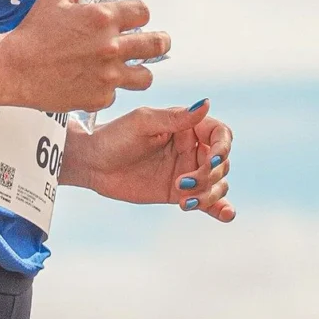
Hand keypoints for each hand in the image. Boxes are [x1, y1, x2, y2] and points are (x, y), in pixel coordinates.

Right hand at [0, 0, 171, 112]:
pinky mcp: (100, 98)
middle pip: (157, 44)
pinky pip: (115, 93)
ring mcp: (108, 75)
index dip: (140, 13)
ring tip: (131, 68)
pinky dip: (107, 87)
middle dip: (160, 41)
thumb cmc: (32, 31)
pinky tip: (93, 81)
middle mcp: (112, 47)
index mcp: (103, 18)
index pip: (143, 12)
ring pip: (145, 76)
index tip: (135, 18)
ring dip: (140, 69)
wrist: (15, 68)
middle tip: (157, 42)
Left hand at [65, 100, 234, 221]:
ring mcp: (186, 171)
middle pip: (221, 163)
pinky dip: (219, 208)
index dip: (223, 147)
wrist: (92, 164)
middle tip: (182, 183)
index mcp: (185, 126)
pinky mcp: (179, 192)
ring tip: (184, 200)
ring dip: (209, 194)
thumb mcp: (142, 123)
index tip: (212, 160)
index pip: (220, 134)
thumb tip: (206, 103)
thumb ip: (175, 118)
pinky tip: (225, 214)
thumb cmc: (113, 136)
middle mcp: (190, 148)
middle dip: (209, 175)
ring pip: (217, 183)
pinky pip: (207, 201)